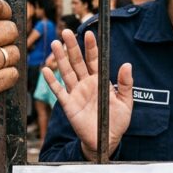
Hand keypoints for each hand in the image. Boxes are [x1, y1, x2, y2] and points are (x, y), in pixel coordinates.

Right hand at [43, 29, 133, 160]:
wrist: (107, 140)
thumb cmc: (117, 121)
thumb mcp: (126, 102)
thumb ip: (126, 84)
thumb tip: (127, 65)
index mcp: (99, 80)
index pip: (94, 59)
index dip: (91, 47)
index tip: (89, 33)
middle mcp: (86, 84)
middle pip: (77, 61)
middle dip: (72, 47)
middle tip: (66, 32)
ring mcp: (76, 93)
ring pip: (66, 72)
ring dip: (60, 58)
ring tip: (54, 43)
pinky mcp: (68, 104)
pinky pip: (58, 91)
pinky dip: (52, 81)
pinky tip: (46, 70)